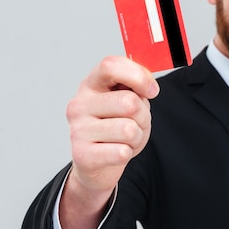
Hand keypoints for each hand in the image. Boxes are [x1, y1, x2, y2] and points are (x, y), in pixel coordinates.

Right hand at [61, 56, 158, 228]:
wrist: (96, 163)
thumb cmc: (115, 126)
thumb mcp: (128, 101)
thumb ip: (136, 87)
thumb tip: (148, 86)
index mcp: (91, 85)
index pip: (111, 65)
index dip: (138, 76)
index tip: (151, 91)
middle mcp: (79, 105)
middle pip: (128, 102)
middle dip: (143, 116)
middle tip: (136, 123)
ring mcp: (78, 130)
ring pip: (129, 129)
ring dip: (137, 137)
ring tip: (125, 139)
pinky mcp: (82, 155)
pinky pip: (122, 152)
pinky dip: (128, 153)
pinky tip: (116, 152)